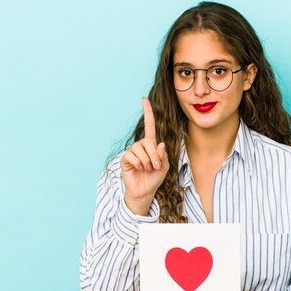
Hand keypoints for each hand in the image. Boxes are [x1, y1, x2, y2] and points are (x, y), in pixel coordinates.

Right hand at [120, 97, 169, 214]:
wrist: (145, 191)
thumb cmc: (155, 178)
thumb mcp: (164, 167)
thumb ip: (163, 155)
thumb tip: (160, 144)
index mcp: (151, 145)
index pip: (149, 125)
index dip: (147, 112)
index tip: (144, 99)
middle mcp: (141, 145)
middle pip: (148, 142)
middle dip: (154, 155)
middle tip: (156, 166)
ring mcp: (132, 151)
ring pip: (140, 149)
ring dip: (147, 161)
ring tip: (147, 169)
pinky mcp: (125, 158)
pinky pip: (133, 156)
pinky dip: (139, 164)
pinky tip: (139, 169)